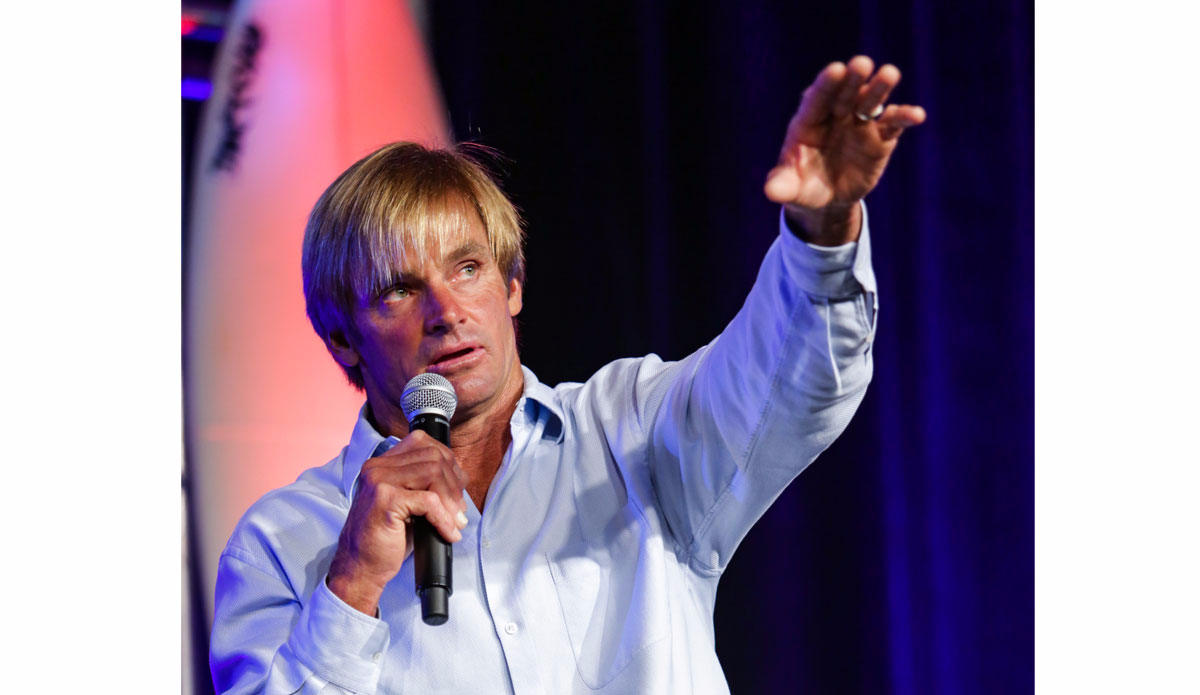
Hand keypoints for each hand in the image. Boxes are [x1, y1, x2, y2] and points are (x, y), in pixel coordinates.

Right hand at [326, 430, 469, 614]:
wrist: (360, 568)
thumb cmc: (387, 538)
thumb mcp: (409, 504)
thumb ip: (427, 484)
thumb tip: (461, 476)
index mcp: (382, 463)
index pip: (423, 441)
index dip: (447, 461)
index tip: (458, 486)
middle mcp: (378, 466)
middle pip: (433, 456)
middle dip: (454, 483)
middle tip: (459, 510)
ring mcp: (379, 480)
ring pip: (433, 473)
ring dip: (451, 501)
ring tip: (456, 522)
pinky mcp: (385, 499)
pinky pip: (429, 501)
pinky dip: (444, 518)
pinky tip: (448, 533)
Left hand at [764, 56, 925, 244]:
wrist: (826, 199)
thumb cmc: (802, 186)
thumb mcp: (789, 188)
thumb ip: (782, 186)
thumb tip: (771, 192)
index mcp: (808, 121)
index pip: (816, 98)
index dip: (825, 84)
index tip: (836, 70)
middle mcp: (835, 116)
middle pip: (845, 93)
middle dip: (853, 79)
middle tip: (861, 63)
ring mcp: (859, 124)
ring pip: (871, 101)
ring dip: (879, 88)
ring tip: (889, 74)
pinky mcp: (880, 139)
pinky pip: (893, 125)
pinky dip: (905, 117)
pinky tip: (917, 115)